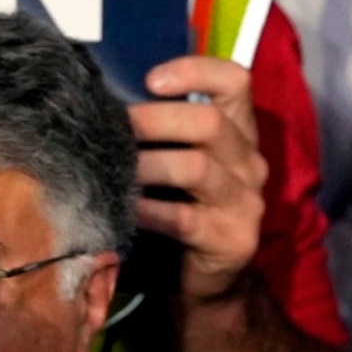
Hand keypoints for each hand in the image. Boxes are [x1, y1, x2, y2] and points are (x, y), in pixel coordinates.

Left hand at [130, 55, 268, 303]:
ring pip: (196, 167)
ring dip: (147, 165)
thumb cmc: (180, 208)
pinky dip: (149, 210)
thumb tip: (102, 97)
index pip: (235, 81)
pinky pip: (184, 219)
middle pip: (209, 122)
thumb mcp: (178, 160)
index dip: (195, 70)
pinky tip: (125, 208)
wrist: (203, 281)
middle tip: (113, 125)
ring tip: (112, 166)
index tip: (151, 80)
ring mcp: (245, 202)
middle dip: (155, 120)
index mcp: (239, 132)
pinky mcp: (232, 239)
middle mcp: (249, 162)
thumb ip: (161, 130)